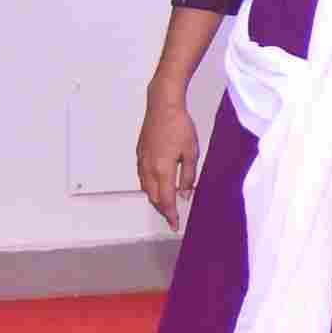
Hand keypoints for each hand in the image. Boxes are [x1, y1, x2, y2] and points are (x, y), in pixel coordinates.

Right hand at [136, 99, 200, 231]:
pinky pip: (143, 177)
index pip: (167, 199)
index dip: (171, 214)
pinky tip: (158, 187)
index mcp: (163, 169)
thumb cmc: (180, 126)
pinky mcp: (139, 155)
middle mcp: (148, 168)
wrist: (162, 107)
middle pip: (154, 197)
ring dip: (156, 199)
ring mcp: (141, 161)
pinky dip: (150, 187)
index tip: (175, 225)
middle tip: (173, 218)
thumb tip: (185, 193)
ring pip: (146, 188)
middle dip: (163, 210)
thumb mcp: (192, 152)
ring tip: (167, 206)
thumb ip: (188, 176)